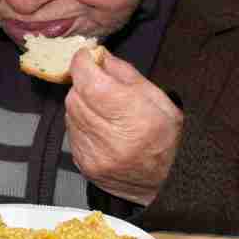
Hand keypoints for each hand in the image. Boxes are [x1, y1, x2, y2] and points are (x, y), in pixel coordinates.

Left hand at [64, 48, 182, 205]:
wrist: (167, 183)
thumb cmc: (167, 137)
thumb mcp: (158, 98)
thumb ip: (125, 73)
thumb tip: (99, 55)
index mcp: (134, 117)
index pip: (90, 82)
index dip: (82, 63)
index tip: (86, 56)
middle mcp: (111, 139)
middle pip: (76, 96)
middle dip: (83, 83)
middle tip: (98, 81)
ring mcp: (95, 155)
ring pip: (70, 113)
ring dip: (81, 103)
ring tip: (102, 108)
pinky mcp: (85, 165)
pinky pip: (71, 132)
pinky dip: (80, 123)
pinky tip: (99, 126)